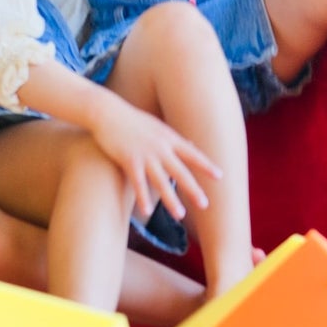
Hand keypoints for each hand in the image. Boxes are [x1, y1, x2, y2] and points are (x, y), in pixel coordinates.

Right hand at [87, 100, 223, 220]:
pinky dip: (143, 198)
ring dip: (171, 199)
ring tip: (180, 214)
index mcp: (169, 138)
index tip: (219, 176)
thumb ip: (172, 138)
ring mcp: (145, 154)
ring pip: (161, 181)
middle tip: (205, 205)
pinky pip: (138, 183)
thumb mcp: (156, 126)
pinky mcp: (129, 160)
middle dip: (193, 189)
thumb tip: (190, 144)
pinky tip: (147, 212)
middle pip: (180, 172)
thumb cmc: (131, 119)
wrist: (107, 112)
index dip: (206, 166)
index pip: (192, 154)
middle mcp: (160, 147)